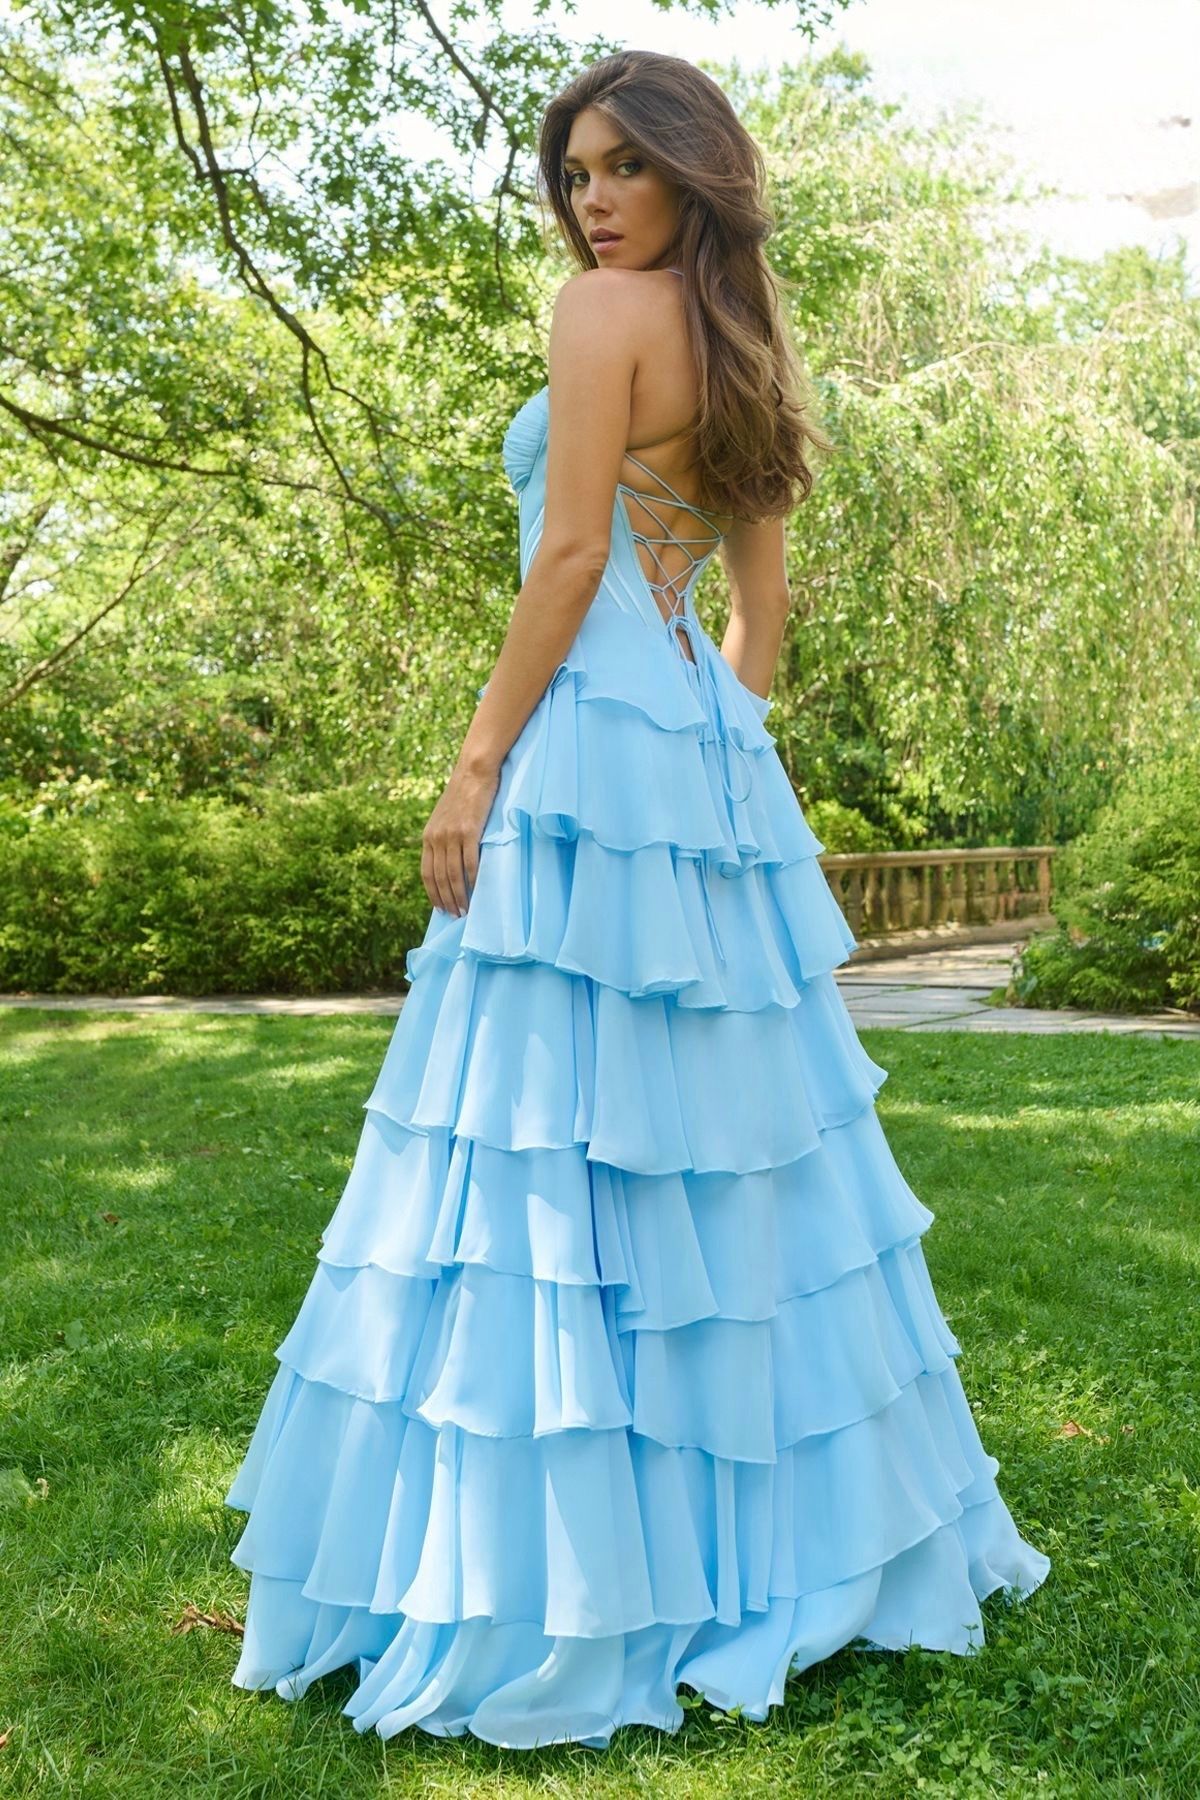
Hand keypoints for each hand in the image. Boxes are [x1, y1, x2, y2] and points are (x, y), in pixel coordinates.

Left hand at [420, 758, 500, 917]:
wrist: (473, 772)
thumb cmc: (463, 795)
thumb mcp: (444, 818)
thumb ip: (443, 838)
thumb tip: (447, 861)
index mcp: (428, 837)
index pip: (426, 873)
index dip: (432, 893)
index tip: (440, 908)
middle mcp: (436, 838)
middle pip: (439, 878)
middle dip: (446, 900)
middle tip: (455, 915)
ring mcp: (452, 835)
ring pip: (453, 874)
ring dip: (460, 895)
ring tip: (466, 910)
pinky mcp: (469, 831)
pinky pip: (470, 862)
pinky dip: (473, 880)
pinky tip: (478, 890)